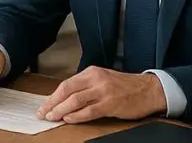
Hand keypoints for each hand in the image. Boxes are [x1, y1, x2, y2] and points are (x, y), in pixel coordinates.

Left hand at [36, 67, 166, 123]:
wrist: (148, 89)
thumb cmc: (125, 86)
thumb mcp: (102, 79)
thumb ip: (85, 86)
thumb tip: (64, 99)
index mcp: (91, 72)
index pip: (66, 84)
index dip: (53, 96)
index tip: (44, 105)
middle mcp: (96, 79)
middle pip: (67, 91)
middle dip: (53, 104)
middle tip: (43, 113)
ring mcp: (103, 91)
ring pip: (75, 101)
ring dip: (61, 111)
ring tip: (53, 117)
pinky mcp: (111, 104)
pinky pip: (89, 111)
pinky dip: (77, 116)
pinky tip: (69, 119)